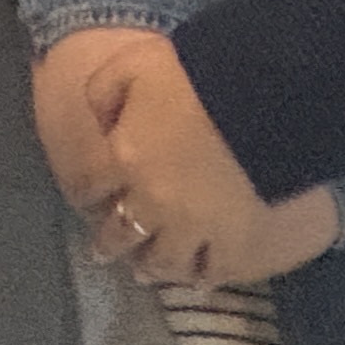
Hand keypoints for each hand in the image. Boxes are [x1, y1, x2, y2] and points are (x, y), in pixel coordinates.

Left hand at [36, 28, 296, 286]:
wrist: (258, 98)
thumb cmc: (193, 74)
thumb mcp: (132, 64)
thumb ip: (103, 90)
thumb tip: (96, 120)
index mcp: (124, 158)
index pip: (93, 185)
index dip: (87, 194)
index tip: (86, 201)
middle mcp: (151, 201)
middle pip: (122, 231)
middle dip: (109, 243)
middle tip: (103, 254)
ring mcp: (193, 227)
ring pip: (164, 258)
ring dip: (151, 266)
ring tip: (146, 272)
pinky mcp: (233, 241)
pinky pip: (215, 269)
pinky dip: (204, 276)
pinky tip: (200, 280)